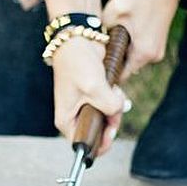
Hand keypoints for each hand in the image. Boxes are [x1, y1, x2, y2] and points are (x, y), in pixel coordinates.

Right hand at [51, 35, 126, 157]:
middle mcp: (75, 116)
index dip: (99, 145)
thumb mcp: (94, 88)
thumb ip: (110, 106)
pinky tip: (113, 86)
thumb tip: (120, 109)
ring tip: (113, 91)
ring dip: (116, 108)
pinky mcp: (96, 95)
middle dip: (111, 122)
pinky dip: (116, 98)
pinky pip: (111, 105)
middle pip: (99, 132)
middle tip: (116, 110)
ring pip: (108, 119)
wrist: (78, 41)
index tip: (111, 133)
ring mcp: (86, 106)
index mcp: (66, 121)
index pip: (82, 144)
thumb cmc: (77, 65)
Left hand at [102, 0, 183, 78]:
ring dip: (121, 48)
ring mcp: (158, 48)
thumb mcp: (114, 11)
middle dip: (112, 58)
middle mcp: (153, 56)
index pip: (120, 76)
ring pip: (132, 56)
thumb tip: (95, 45)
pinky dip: (130, 41)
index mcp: (142, 54)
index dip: (105, 71)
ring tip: (111, 32)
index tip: (92, 64)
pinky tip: (123, 26)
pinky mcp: (158, 40)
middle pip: (126, 66)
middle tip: (98, 45)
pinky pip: (139, 48)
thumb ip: (103, 33)